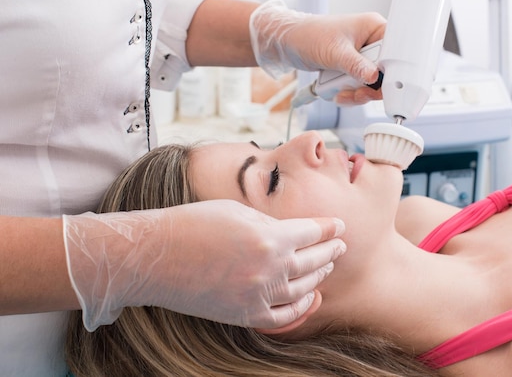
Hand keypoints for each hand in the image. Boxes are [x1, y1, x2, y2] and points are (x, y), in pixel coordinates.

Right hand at [63, 199, 345, 330]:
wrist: (156, 256)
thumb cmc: (193, 223)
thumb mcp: (237, 210)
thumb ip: (270, 222)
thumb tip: (292, 231)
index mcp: (270, 237)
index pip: (313, 232)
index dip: (328, 228)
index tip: (338, 226)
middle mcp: (270, 268)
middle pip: (314, 260)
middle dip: (330, 250)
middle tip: (340, 245)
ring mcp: (258, 295)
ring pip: (303, 288)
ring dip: (319, 276)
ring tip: (327, 266)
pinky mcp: (244, 314)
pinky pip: (283, 316)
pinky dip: (301, 307)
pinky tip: (311, 297)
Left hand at [250, 0, 385, 101]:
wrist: (288, 43)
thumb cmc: (309, 35)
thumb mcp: (336, 52)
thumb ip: (357, 66)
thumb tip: (375, 77)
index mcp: (373, 28)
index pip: (395, 51)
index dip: (391, 70)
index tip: (382, 84)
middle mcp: (370, 42)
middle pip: (384, 72)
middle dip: (369, 87)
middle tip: (358, 93)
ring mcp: (361, 57)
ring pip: (371, 84)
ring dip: (357, 94)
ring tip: (342, 93)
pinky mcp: (352, 69)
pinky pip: (359, 87)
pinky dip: (349, 94)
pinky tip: (338, 93)